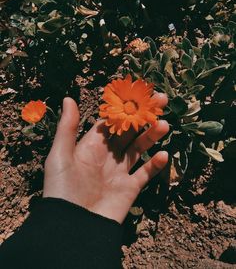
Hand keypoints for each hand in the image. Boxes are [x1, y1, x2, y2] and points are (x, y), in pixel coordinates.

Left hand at [43, 96, 168, 223]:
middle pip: (129, 132)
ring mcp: (119, 172)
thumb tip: (69, 98)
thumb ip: (67, 127)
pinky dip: (155, 165)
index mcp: (92, 146)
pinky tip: (163, 154)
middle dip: (144, 117)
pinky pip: (145, 174)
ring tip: (164, 124)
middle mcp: (107, 156)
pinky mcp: (129, 189)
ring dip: (152, 136)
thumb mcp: (60, 155)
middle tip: (161, 101)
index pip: (112, 122)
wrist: (73, 227)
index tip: (139, 95)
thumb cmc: (62, 189)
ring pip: (139, 149)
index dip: (125, 108)